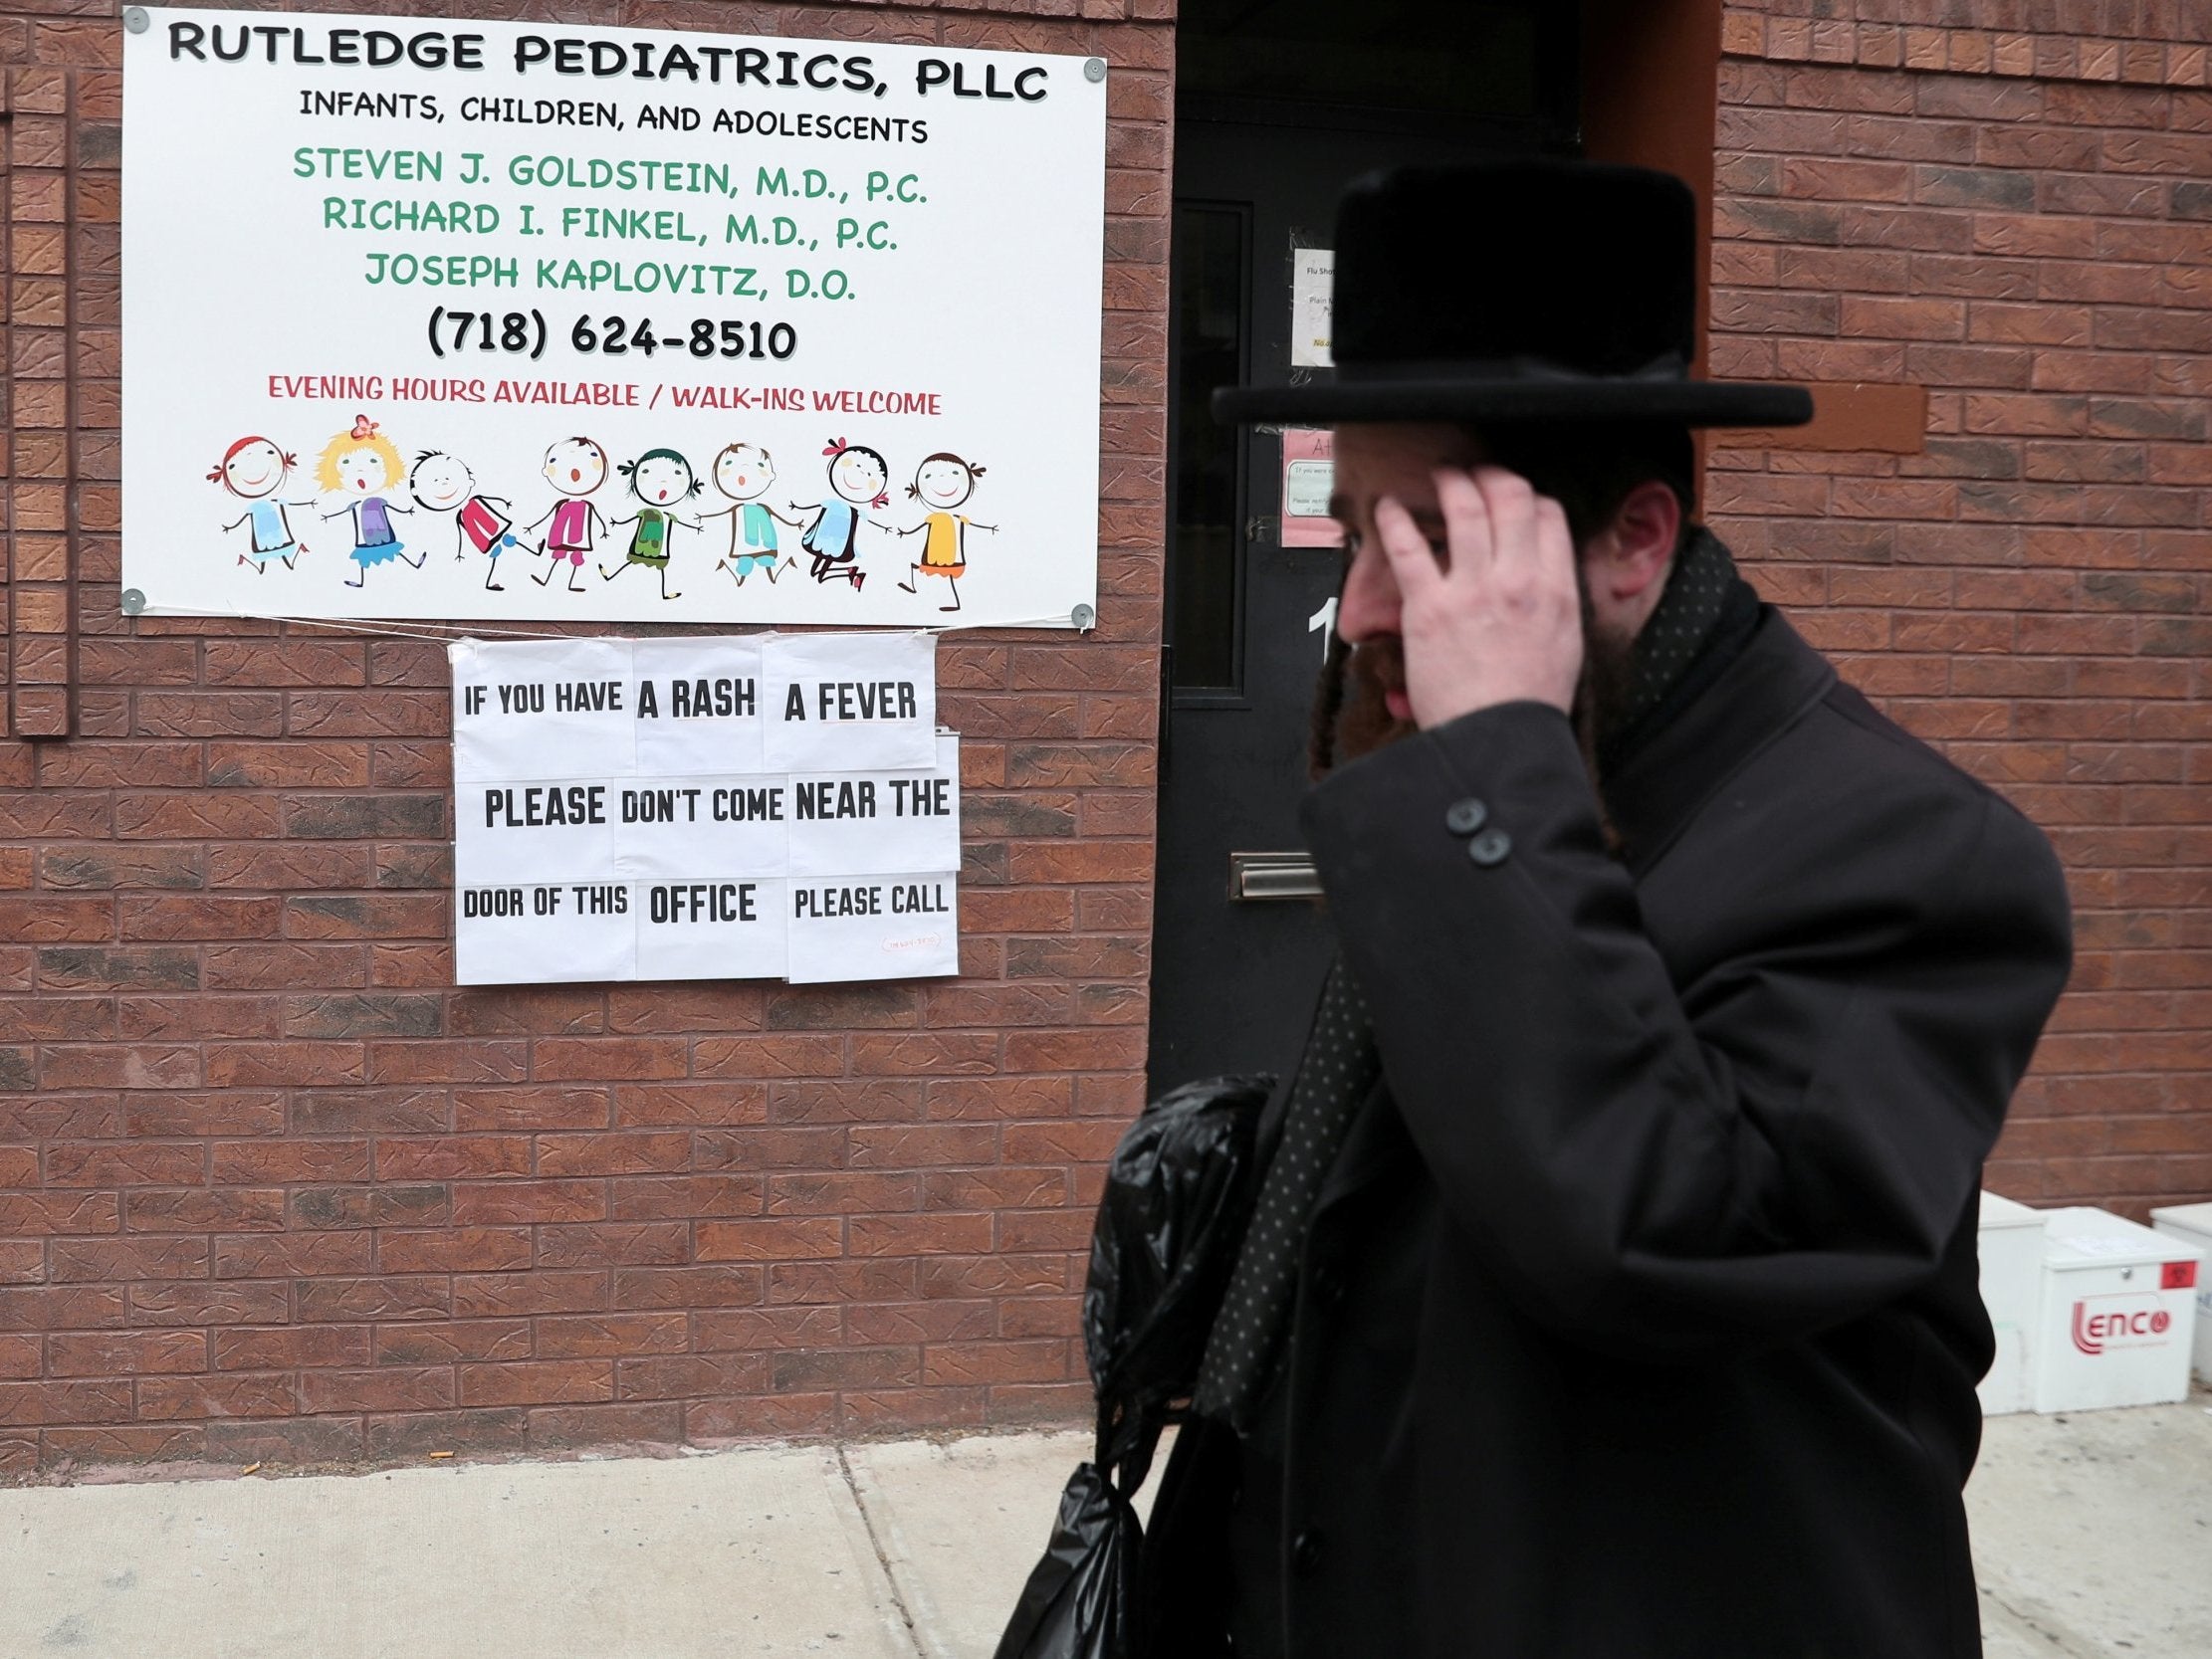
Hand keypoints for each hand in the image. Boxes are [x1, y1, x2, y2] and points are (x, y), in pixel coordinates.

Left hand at [1372, 466, 1582, 725]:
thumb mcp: (1566, 646)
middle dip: (1491, 476)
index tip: (1515, 497)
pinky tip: (1388, 507)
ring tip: (1441, 475)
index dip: (1530, 496)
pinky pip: (1408, 549)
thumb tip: (1547, 577)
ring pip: (1464, 510)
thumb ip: (1556, 602)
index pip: (1549, 515)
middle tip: (1476, 473)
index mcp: (1556, 589)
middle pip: (1509, 499)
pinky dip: (1395, 520)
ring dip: (1450, 483)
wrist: (1498, 740)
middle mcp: (1517, 580)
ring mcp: (1472, 590)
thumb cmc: (1527, 705)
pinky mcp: (1429, 608)